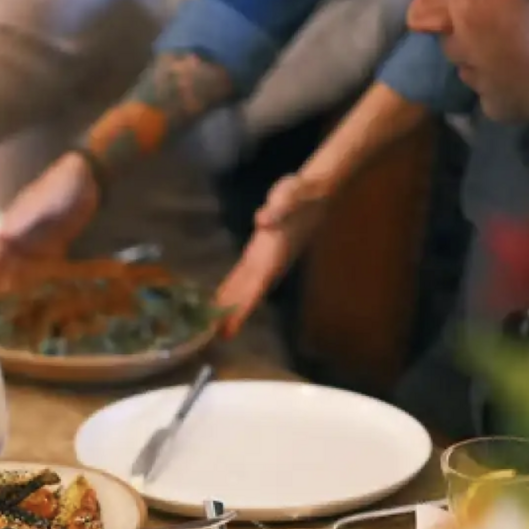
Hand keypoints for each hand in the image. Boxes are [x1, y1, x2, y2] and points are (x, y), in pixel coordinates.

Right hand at [0, 152, 99, 298]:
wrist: (85, 179)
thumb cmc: (58, 189)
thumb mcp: (38, 204)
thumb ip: (19, 221)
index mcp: (14, 224)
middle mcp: (23, 235)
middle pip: (7, 262)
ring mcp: (40, 239)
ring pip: (23, 264)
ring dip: (15, 279)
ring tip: (6, 299)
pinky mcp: (58, 242)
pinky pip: (44, 263)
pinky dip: (37, 275)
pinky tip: (34, 285)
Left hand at [216, 173, 330, 337]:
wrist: (317, 190)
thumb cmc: (303, 193)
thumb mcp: (290, 194)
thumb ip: (278, 208)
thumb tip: (263, 220)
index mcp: (273, 256)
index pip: (254, 290)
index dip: (241, 311)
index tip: (228, 331)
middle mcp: (268, 264)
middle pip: (247, 296)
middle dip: (231, 317)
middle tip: (211, 338)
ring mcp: (263, 260)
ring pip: (242, 289)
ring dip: (229, 307)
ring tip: (211, 327)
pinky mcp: (258, 252)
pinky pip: (241, 277)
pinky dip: (230, 290)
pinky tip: (219, 299)